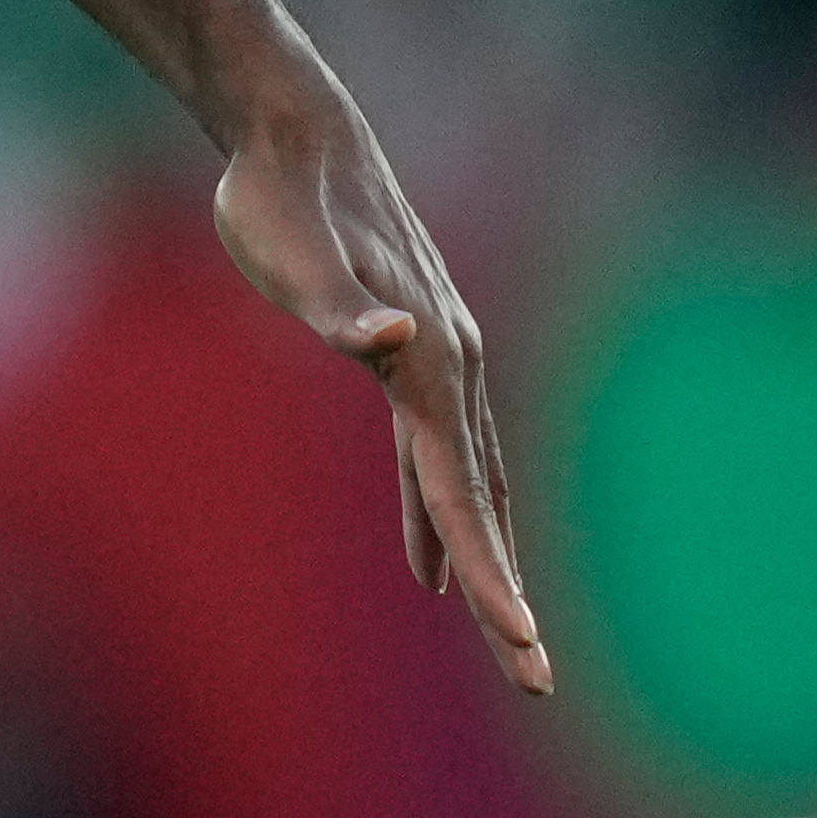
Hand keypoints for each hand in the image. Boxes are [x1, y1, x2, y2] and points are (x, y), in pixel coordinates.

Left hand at [212, 108, 553, 694]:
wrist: (296, 138)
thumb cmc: (279, 201)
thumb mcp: (293, 257)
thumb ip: (340, 310)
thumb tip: (386, 339)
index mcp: (428, 362)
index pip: (461, 494)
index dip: (490, 573)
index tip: (517, 640)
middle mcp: (450, 368)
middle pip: (481, 507)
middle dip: (507, 597)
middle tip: (537, 680)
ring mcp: (438, 362)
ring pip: (468, 486)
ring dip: (484, 562)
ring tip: (507, 639)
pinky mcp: (411, 358)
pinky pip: (434, 459)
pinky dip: (438, 514)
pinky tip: (430, 561)